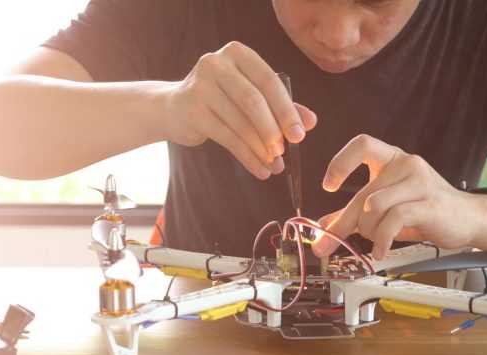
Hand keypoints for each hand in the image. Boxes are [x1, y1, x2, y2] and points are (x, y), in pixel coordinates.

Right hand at [163, 41, 317, 178]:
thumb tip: (311, 122)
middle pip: (253, 101)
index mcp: (237, 53)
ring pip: (240, 122)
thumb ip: (282, 106)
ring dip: (261, 149)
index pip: (268, 81)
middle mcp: (216, 64)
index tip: (301, 135)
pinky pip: (227, 138)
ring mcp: (200, 86)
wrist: (175, 108)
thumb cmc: (222, 100)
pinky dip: (247, 157)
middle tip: (285, 153)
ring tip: (275, 166)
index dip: (287, 110)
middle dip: (273, 130)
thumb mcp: (252, 96)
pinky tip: (260, 170)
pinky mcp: (191, 111)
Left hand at [312, 134, 482, 259]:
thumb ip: (356, 213)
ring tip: (376, 241)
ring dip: (368, 231)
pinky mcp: (428, 204)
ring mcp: (419, 182)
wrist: (468, 219)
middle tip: (326, 243)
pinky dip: (382, 239)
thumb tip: (324, 224)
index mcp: (393, 158)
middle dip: (343, 223)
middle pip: (362, 192)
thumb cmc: (427, 210)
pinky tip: (381, 250)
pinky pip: (393, 220)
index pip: (362, 145)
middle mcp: (406, 164)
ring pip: (373, 206)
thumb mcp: (387, 207)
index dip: (341, 163)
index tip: (329, 186)